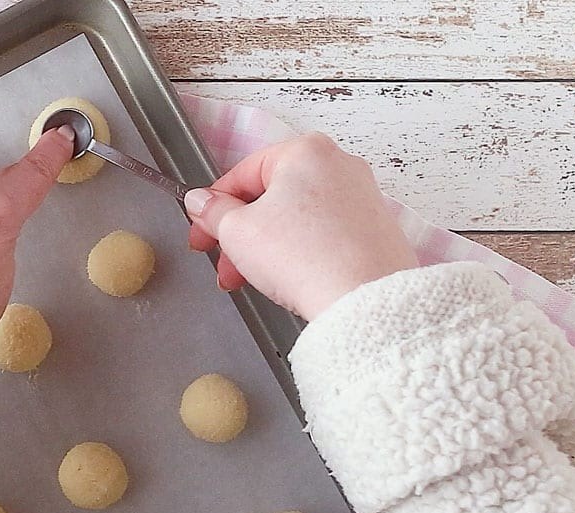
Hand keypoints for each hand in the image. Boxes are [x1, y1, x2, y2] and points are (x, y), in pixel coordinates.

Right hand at [183, 132, 417, 319]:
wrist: (364, 299)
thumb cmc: (305, 256)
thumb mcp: (237, 231)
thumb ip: (213, 212)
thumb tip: (201, 202)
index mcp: (305, 151)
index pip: (241, 174)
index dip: (212, 207)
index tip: (200, 230)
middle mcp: (339, 164)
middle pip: (270, 197)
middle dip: (240, 235)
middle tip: (224, 264)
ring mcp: (361, 196)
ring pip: (296, 217)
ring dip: (265, 247)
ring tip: (252, 279)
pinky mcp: (375, 228)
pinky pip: (323, 233)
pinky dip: (300, 252)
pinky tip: (289, 279)